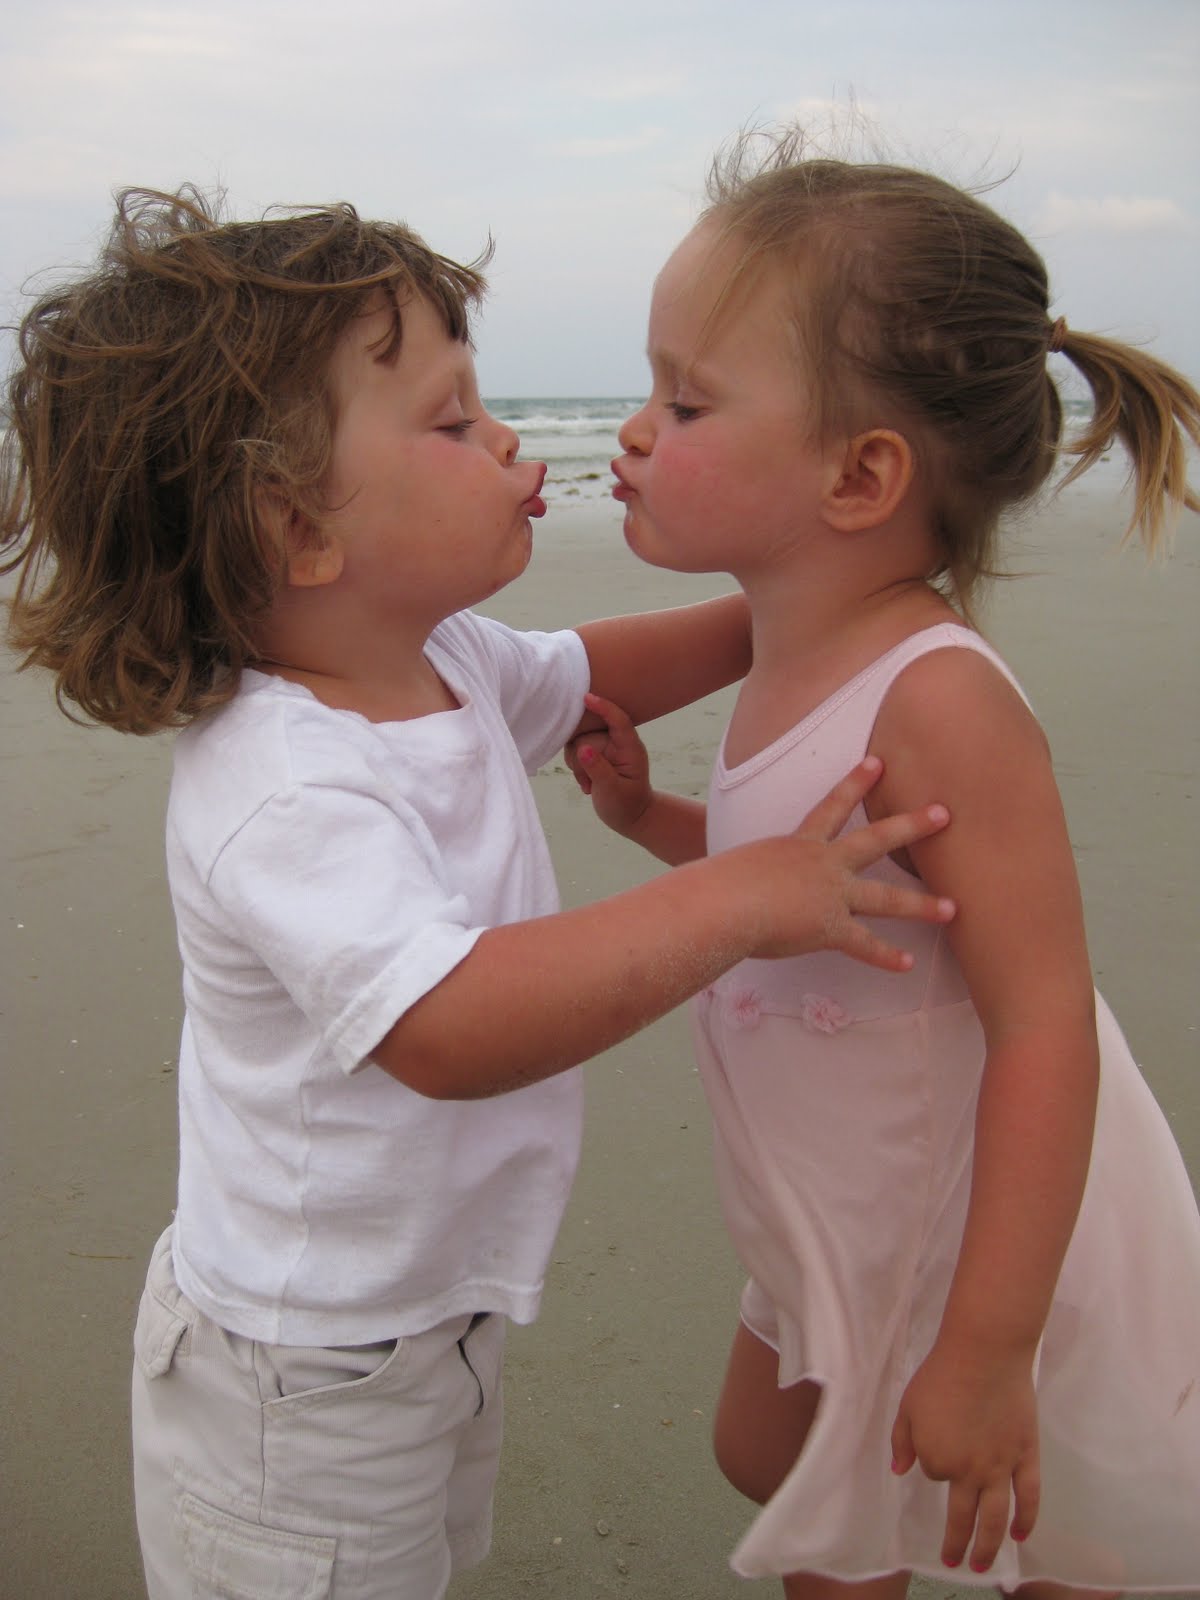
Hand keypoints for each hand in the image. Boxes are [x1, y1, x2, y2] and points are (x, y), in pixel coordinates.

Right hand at [565, 692, 654, 837]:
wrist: (630, 818)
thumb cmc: (626, 805)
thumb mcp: (612, 790)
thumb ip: (598, 769)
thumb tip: (583, 749)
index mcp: (631, 747)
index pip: (619, 720)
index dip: (603, 707)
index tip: (586, 697)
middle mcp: (618, 743)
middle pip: (590, 732)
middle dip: (581, 753)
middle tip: (587, 778)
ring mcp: (606, 748)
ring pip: (579, 742)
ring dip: (578, 764)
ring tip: (589, 784)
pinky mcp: (595, 753)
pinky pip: (576, 751)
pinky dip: (577, 768)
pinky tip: (587, 785)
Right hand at [742, 756, 954, 969]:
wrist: (725, 904)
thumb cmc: (716, 886)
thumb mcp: (736, 866)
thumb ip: (746, 872)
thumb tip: (727, 884)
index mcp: (799, 845)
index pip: (832, 806)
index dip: (855, 782)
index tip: (878, 762)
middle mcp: (823, 865)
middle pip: (876, 841)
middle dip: (913, 825)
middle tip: (944, 813)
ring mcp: (830, 896)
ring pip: (885, 899)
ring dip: (921, 904)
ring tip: (952, 908)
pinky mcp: (829, 928)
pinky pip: (864, 945)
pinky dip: (886, 957)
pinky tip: (908, 964)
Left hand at [890, 1338, 1040, 1573]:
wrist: (984, 1354)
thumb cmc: (940, 1375)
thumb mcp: (908, 1405)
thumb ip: (902, 1440)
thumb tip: (901, 1471)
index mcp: (937, 1458)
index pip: (934, 1471)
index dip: (934, 1457)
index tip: (937, 1439)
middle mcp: (969, 1472)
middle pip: (962, 1517)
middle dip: (957, 1545)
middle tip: (954, 1563)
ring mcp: (1001, 1467)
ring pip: (995, 1519)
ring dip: (988, 1547)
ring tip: (983, 1567)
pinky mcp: (1026, 1456)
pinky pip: (1028, 1496)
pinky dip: (1026, 1519)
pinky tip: (1021, 1536)